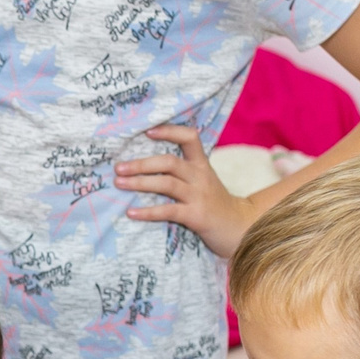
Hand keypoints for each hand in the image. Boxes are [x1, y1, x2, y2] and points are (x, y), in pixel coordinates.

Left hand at [116, 124, 254, 256]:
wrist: (240, 227)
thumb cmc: (214, 203)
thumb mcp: (203, 180)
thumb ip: (183, 171)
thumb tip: (146, 165)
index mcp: (201, 164)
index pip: (189, 137)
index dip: (169, 132)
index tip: (147, 132)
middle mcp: (200, 176)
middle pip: (169, 162)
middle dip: (141, 164)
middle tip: (118, 167)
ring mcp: (199, 196)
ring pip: (167, 184)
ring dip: (140, 183)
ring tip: (119, 184)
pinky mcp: (196, 216)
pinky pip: (168, 211)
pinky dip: (148, 211)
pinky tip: (131, 212)